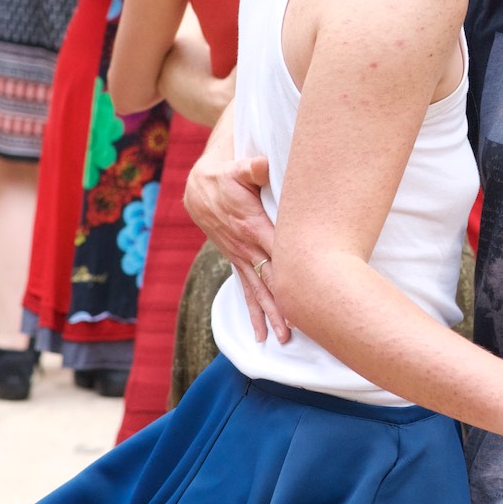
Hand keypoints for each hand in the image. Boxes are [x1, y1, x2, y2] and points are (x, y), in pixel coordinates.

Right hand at [184, 150, 289, 341]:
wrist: (200, 187)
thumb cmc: (226, 176)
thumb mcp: (239, 168)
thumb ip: (254, 168)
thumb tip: (265, 163)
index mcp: (251, 227)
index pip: (275, 254)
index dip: (287, 273)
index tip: (301, 293)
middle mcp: (246, 248)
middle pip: (267, 280)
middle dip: (279, 306)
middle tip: (293, 331)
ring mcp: (241, 257)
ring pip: (257, 291)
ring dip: (269, 316)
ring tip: (280, 340)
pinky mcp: (237, 261)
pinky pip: (246, 290)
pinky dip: (253, 312)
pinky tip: (260, 334)